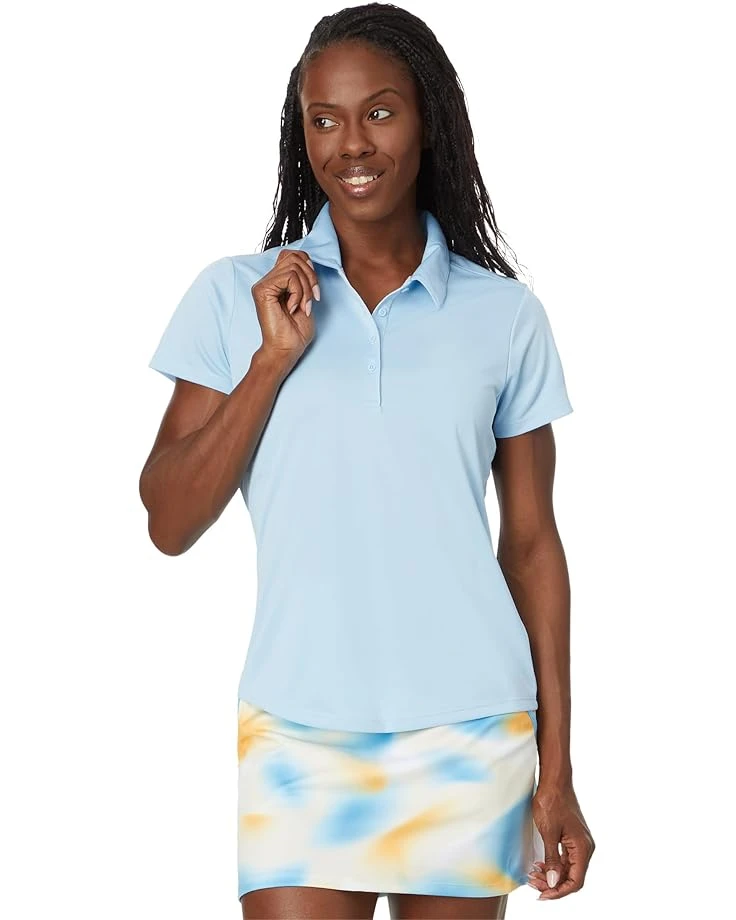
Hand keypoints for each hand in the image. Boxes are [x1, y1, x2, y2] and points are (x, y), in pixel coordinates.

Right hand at [251, 249, 319, 364]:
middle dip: (311, 277)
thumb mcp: (306, 298)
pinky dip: (298, 293)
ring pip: (294, 266)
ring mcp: (263, 284)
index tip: (315, 290)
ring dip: (305, 288)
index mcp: (277, 281)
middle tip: (313, 299)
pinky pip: (289, 277)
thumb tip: (309, 261)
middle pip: (295, 257)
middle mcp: (268, 280)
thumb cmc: (296, 331)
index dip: (308, 266)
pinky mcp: (262, 290)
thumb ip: (304, 278)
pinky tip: (294, 308)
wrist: (286, 349)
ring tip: (303, 306)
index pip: (293, 254)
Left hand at [526, 781, 594, 899]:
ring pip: (567, 868)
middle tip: (533, 884)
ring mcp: (578, 842)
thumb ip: (553, 859)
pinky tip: (540, 865)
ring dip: (551, 875)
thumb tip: (554, 882)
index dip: (559, 891)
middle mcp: (584, 847)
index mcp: (583, 848)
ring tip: (534, 876)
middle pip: (571, 876)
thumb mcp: (549, 832)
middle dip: (552, 884)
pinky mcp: (571, 836)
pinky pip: (564, 857)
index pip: (575, 881)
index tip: (543, 894)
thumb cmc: (552, 801)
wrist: (554, 780)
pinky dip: (553, 864)